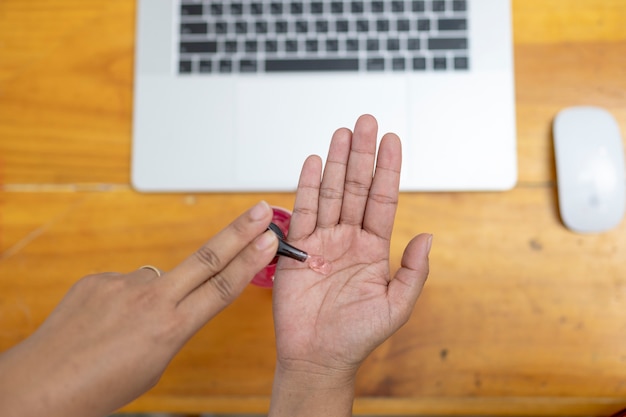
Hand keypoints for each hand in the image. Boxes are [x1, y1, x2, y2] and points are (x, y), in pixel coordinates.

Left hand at [0, 201, 277, 416]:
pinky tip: (105, 321)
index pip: (222, 287)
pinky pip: (123, 283)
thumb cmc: (99, 387)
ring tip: (125, 328)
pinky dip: (122, 300)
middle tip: (259, 211)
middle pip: (207, 258)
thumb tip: (174, 300)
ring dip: (153, 297)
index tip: (269, 240)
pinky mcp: (99, 278)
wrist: (43, 384)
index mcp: (171, 328)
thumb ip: (173, 326)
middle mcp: (150, 300)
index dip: (250, 261)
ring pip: (156, 279)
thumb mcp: (155, 364)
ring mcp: (123, 284)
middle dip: (239, 232)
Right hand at [269, 115, 430, 415]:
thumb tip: (428, 235)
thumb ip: (414, 271)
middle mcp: (349, 237)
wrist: (318, 356)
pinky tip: (312, 162)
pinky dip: (306, 186)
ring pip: (330, 192)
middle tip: (366, 122)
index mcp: (374, 247)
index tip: (393, 140)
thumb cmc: (357, 336)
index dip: (388, 169)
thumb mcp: (397, 306)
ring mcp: (323, 240)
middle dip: (361, 154)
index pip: (383, 198)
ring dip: (335, 161)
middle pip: (356, 186)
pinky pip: (302, 211)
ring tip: (342, 132)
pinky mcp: (298, 248)